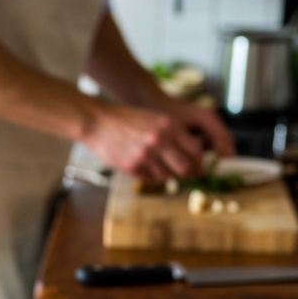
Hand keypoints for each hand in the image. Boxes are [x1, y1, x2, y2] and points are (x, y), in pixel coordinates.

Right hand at [81, 98, 234, 183]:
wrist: (98, 122)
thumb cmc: (126, 120)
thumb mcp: (155, 119)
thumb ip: (172, 134)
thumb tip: (190, 155)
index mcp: (170, 125)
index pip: (195, 151)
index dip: (199, 162)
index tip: (197, 167)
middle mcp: (161, 140)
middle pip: (185, 167)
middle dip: (187, 174)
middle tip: (185, 175)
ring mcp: (146, 154)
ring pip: (167, 176)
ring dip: (166, 175)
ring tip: (159, 167)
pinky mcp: (133, 166)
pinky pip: (150, 178)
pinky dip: (151, 176)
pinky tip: (145, 167)